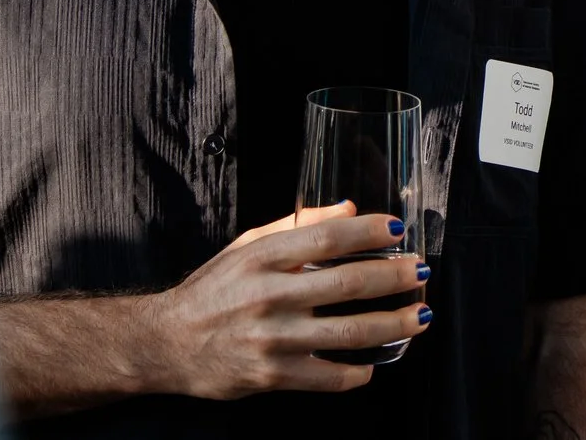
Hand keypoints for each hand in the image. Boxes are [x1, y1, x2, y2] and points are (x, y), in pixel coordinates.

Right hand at [147, 202, 430, 398]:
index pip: (329, 238)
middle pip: (349, 282)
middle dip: (395, 277)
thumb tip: (349, 209)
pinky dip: (356, 373)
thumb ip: (298, 225)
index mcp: (264, 257)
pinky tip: (373, 365)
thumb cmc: (212, 289)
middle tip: (421, 271)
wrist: (164, 343)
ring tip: (420, 317)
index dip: (370, 232)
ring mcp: (272, 339)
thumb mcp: (247, 246)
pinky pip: (326, 377)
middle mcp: (269, 295)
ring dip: (393, 324)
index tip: (399, 230)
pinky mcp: (270, 376)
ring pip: (348, 332)